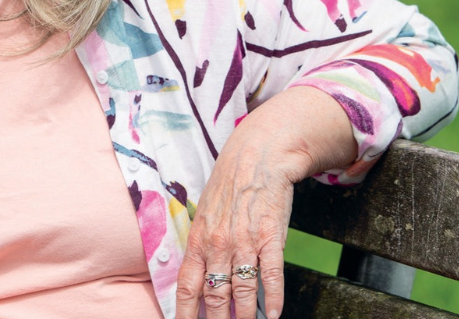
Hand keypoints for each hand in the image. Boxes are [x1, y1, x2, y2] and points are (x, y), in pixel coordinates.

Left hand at [175, 86, 357, 318]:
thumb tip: (198, 277)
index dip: (185, 313)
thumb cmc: (229, 185)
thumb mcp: (205, 213)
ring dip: (244, 317)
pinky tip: (272, 314)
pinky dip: (273, 298)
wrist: (257, 156)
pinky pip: (271, 274)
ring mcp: (245, 241)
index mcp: (199, 238)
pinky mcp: (271, 236)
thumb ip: (202, 245)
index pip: (187, 286)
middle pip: (215, 296)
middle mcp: (219, 243)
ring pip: (242, 290)